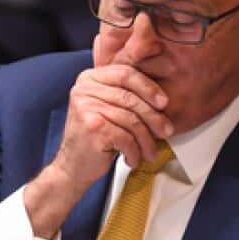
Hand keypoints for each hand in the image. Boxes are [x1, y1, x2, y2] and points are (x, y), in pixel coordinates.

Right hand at [24, 64, 170, 236]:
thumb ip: (125, 94)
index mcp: (89, 79)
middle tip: (166, 131)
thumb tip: (163, 98)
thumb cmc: (94, 138)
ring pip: (131, 120)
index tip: (163, 103)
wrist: (72, 165)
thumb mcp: (107, 109)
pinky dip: (134, 151)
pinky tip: (132, 158)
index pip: (125, 73)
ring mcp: (86, 108)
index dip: (149, 87)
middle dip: (153, 117)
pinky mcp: (92, 127)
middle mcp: (84, 90)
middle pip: (130, 98)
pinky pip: (126, 137)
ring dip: (146, 140)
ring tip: (149, 152)